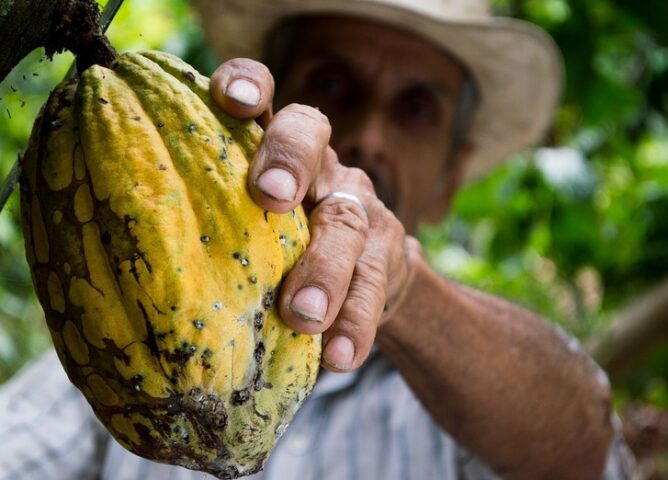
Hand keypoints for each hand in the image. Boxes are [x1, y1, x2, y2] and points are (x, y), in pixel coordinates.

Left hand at [210, 59, 416, 371]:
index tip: (230, 100)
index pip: (263, 95)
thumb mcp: (245, 227)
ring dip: (325, 268)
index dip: (249, 84)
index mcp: (273, 149)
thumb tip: (108, 263)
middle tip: (270, 197)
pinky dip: (356, 322)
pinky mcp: (388, 255)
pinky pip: (375, 285)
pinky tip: (339, 356)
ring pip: (347, 221)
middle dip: (289, 160)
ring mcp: (358, 206)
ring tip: (303, 316)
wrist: (363, 280)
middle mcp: (319, 165)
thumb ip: (208, 223)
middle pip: (311, 135)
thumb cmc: (278, 252)